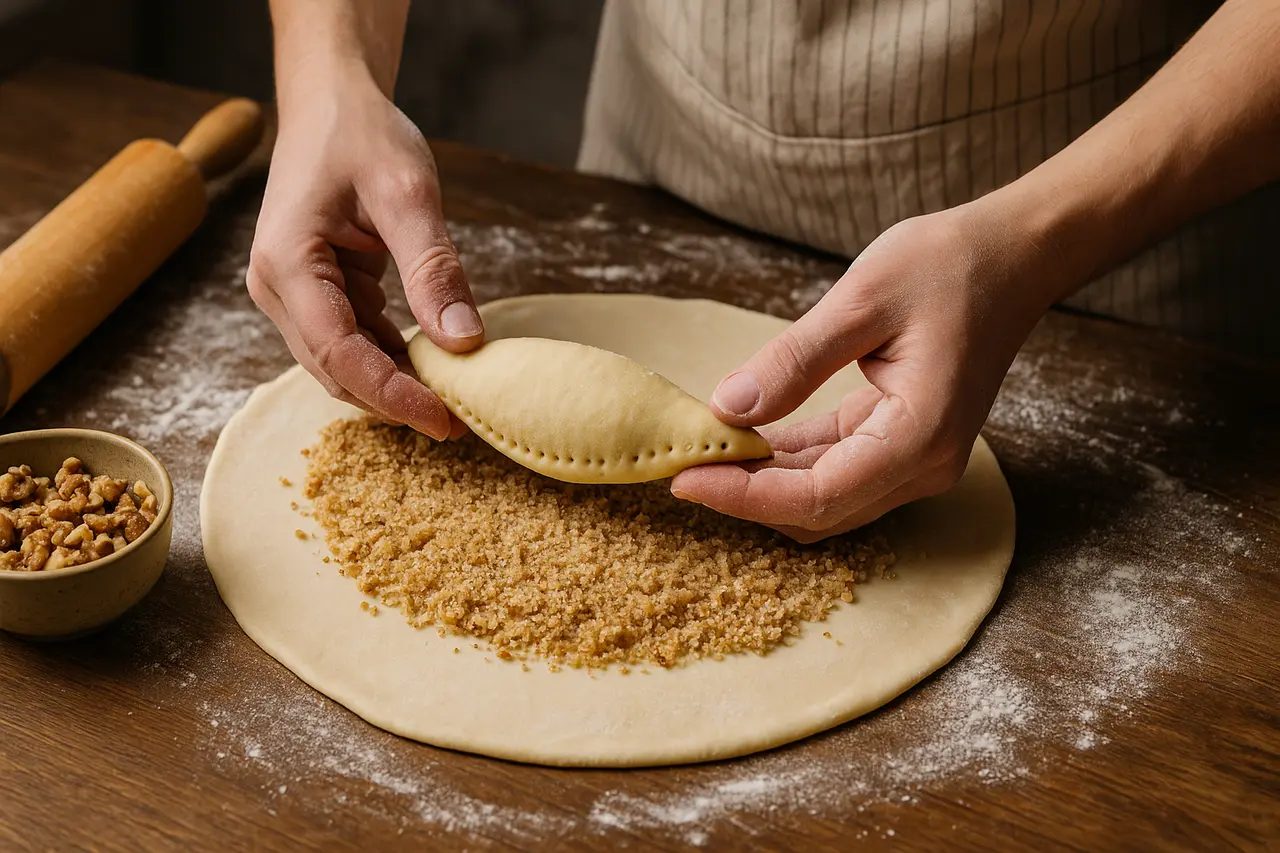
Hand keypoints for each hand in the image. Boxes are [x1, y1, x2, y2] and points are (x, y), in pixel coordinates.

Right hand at [247, 67, 477, 438]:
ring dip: (395, 384)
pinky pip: (354, 341)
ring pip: (344, 364)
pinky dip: (392, 358)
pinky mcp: (316, 293)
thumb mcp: (408, 193)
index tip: (445, 421)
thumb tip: (464, 342)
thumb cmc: (362, 133)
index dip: (393, 395)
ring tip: (454, 400)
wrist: (331, 103)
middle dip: (396, 401)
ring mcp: (292, 294)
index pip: (340, 354)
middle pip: (336, 371)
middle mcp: (277, 288)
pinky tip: (434, 365)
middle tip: (461, 423)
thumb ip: (433, 269)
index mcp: (288, 264)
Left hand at [671, 201, 1061, 541]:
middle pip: (818, 511)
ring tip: (704, 448)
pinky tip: (744, 437)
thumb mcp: (861, 300)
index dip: (744, 496)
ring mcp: (916, 460)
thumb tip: (725, 408)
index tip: (684, 478)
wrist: (1010, 256)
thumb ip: (793, 361)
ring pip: (824, 497)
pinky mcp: (902, 443)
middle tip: (681, 462)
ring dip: (764, 482)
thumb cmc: (948, 266)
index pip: (817, 495)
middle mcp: (923, 465)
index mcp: (919, 437)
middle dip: (746, 495)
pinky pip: (835, 469)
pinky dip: (788, 460)